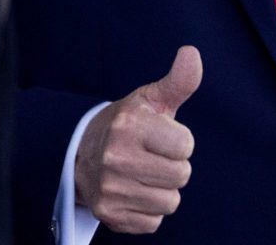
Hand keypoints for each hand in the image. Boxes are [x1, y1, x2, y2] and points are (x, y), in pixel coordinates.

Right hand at [74, 46, 201, 233]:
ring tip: (142, 173)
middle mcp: (115, 156)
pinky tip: (132, 191)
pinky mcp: (108, 214)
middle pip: (181, 176)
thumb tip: (192, 52)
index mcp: (129, 124)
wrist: (83, 152)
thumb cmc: (130, 124)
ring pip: (169, 202)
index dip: (179, 142)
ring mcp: (109, 188)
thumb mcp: (151, 99)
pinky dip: (147, 210)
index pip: (186, 147)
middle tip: (151, 156)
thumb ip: (178, 81)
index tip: (161, 136)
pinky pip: (153, 222)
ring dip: (162, 190)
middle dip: (173, 166)